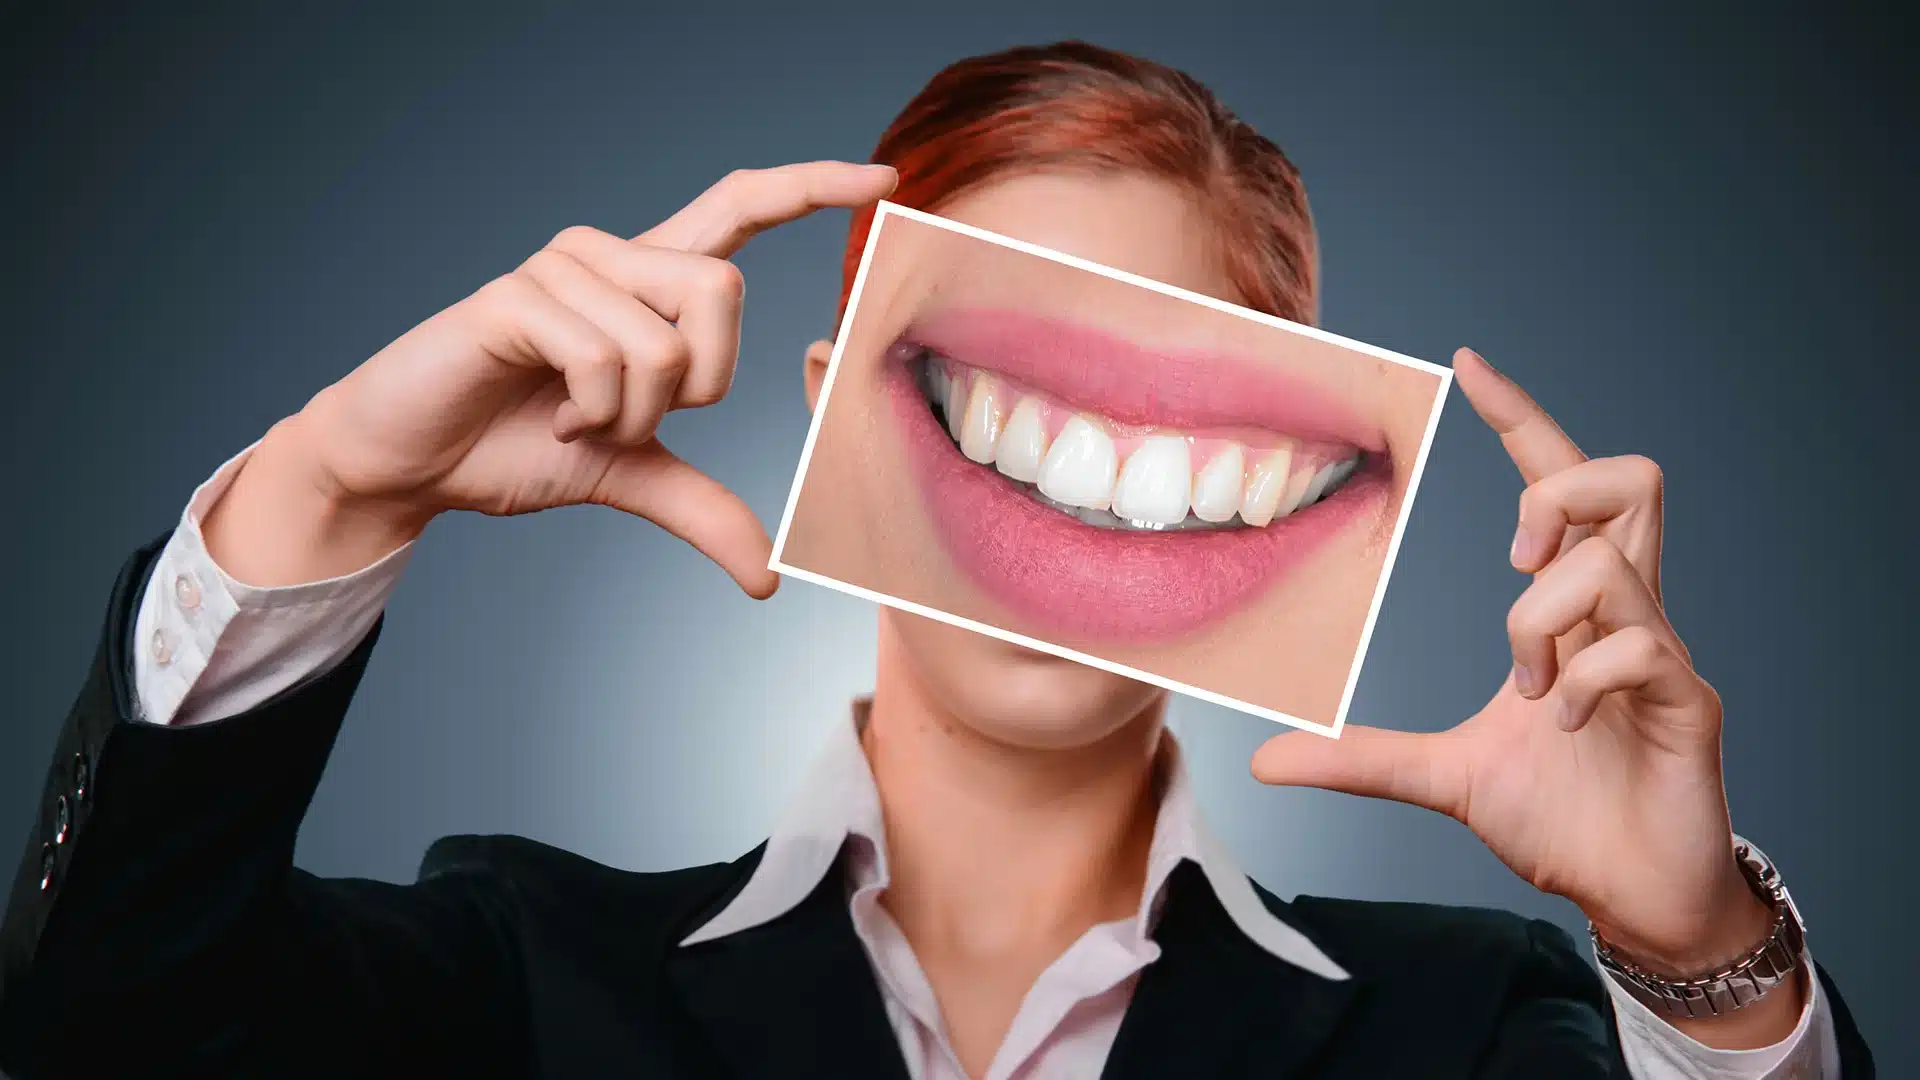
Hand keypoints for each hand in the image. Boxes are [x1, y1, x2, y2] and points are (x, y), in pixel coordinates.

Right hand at [203, 161, 897, 591]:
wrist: (411, 467)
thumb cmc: (514, 445)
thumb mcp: (628, 478)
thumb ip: (700, 506)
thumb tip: (768, 575)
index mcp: (646, 280)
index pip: (740, 205)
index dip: (813, 187)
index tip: (885, 178)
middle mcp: (610, 254)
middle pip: (723, 289)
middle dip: (699, 383)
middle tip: (632, 420)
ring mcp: (562, 268)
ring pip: (666, 338)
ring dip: (632, 413)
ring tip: (577, 419)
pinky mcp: (516, 296)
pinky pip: (606, 356)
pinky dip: (592, 412)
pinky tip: (550, 416)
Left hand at [1251, 349, 1798, 1043]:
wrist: (1629, 894)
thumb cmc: (1560, 817)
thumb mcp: (1441, 775)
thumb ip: (1361, 757)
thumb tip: (1264, 762)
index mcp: (1574, 611)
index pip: (1560, 483)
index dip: (1520, 419)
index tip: (1466, 366)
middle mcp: (1627, 612)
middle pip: (1631, 480)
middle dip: (1557, 492)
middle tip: (1511, 560)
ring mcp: (1663, 653)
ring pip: (1610, 562)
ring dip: (1542, 618)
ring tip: (1531, 687)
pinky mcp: (1689, 703)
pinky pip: (1641, 648)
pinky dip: (1581, 684)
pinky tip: (1562, 727)